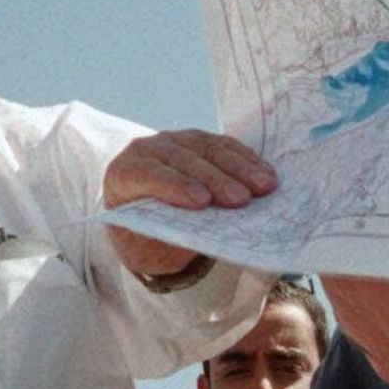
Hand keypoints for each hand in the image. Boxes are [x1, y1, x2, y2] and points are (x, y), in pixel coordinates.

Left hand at [102, 130, 275, 277]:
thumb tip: (202, 234)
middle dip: (215, 179)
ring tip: (264, 187)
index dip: (174, 186)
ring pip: (208, 148)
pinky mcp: (199, 141)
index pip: (146, 174)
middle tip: (241, 200)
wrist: (145, 221)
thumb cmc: (143, 236)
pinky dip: (247, 160)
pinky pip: (225, 145)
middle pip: (183, 160)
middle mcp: (146, 150)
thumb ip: (166, 237)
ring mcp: (175, 141)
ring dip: (239, 168)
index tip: (202, 202)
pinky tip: (265, 175)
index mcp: (122, 174)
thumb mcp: (145, 247)